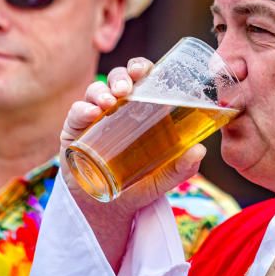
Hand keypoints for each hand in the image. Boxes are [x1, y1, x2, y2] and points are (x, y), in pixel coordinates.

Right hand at [59, 58, 205, 269]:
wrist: (107, 208)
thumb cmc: (137, 184)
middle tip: (126, 88)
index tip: (144, 71)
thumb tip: (200, 150)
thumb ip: (181, 167)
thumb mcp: (162, 178)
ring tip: (109, 102)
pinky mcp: (75, 130)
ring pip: (96, 91)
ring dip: (102, 91)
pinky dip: (82, 109)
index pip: (142, 79)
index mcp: (141, 109)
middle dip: (122, 76)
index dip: (142, 68)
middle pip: (118, 79)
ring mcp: (95, 117)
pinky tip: (90, 114)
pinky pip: (76, 112)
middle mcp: (117, 107)